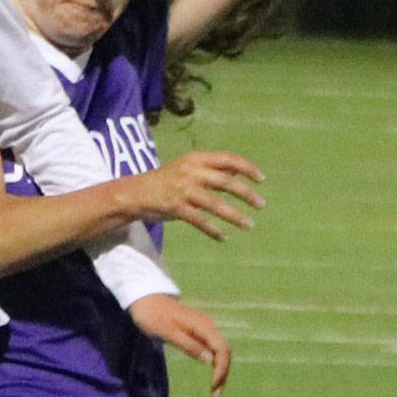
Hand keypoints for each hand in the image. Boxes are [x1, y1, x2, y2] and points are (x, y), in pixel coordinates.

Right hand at [125, 151, 263, 239]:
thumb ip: (210, 169)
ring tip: (249, 224)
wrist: (135, 193)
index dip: (248, 169)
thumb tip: (238, 172)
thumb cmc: (165, 181)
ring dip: (235, 216)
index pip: (229, 160)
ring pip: (216, 204)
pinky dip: (213, 230)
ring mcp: (183, 190)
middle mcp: (191, 172)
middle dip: (247, 194)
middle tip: (261, 205)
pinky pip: (200, 221)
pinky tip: (224, 237)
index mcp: (196, 158)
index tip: (261, 180)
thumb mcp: (186, 167)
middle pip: (227, 182)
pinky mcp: (175, 208)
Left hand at [128, 294, 230, 396]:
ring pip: (219, 352)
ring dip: (220, 371)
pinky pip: (211, 349)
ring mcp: (204, 328)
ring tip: (214, 391)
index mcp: (202, 326)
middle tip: (216, 396)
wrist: (144, 299)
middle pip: (224, 352)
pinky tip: (210, 376)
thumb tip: (210, 360)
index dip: (221, 369)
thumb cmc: (152, 316)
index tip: (213, 386)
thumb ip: (189, 345)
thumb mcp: (167, 333)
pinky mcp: (198, 331)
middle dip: (223, 374)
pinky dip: (213, 364)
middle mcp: (208, 326)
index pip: (222, 349)